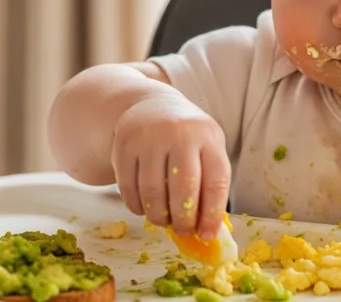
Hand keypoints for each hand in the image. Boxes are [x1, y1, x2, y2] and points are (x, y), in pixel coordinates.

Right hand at [111, 92, 230, 238]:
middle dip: (184, 219)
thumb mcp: (207, 148)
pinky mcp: (124, 146)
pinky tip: (145, 210)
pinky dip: (137, 206)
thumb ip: (210, 183)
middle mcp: (180, 134)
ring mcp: (150, 138)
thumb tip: (208, 230)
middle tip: (183, 232)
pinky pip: (129, 187)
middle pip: (184, 189)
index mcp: (208, 137)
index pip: (215, 181)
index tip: (207, 235)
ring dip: (159, 216)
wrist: (153, 106)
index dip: (212, 213)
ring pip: (153, 191)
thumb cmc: (188, 138)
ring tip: (164, 221)